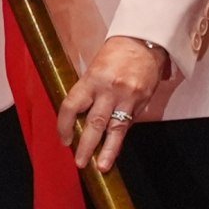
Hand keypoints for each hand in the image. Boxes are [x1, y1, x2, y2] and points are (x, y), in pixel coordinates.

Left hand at [58, 35, 172, 172]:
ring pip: (116, 128)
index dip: (65, 125)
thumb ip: (87, 92)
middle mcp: (109, 90)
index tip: (63, 139)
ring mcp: (128, 97)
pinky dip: (120, 137)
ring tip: (102, 166)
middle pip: (95, 122)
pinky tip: (115, 150)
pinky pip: (129, 123)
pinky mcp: (143, 102)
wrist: (144, 43)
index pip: (72, 106)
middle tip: (79, 162)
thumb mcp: (93, 69)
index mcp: (91, 79)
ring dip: (108, 150)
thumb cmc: (114, 54)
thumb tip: (78, 117)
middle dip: (86, 145)